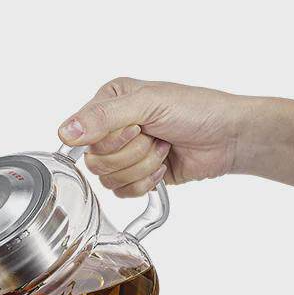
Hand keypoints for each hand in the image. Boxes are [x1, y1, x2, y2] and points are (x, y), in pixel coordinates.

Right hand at [59, 78, 243, 196]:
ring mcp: (123, 154)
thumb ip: (104, 117)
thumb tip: (66, 132)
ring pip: (109, 180)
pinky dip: (146, 183)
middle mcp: (111, 128)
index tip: (137, 127)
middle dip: (131, 153)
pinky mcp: (135, 176)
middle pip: (95, 161)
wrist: (228, 137)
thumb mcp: (148, 103)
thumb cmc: (196, 110)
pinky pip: (122, 193)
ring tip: (163, 150)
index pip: (83, 134)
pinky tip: (163, 166)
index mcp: (109, 101)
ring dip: (142, 167)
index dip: (111, 138)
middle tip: (154, 137)